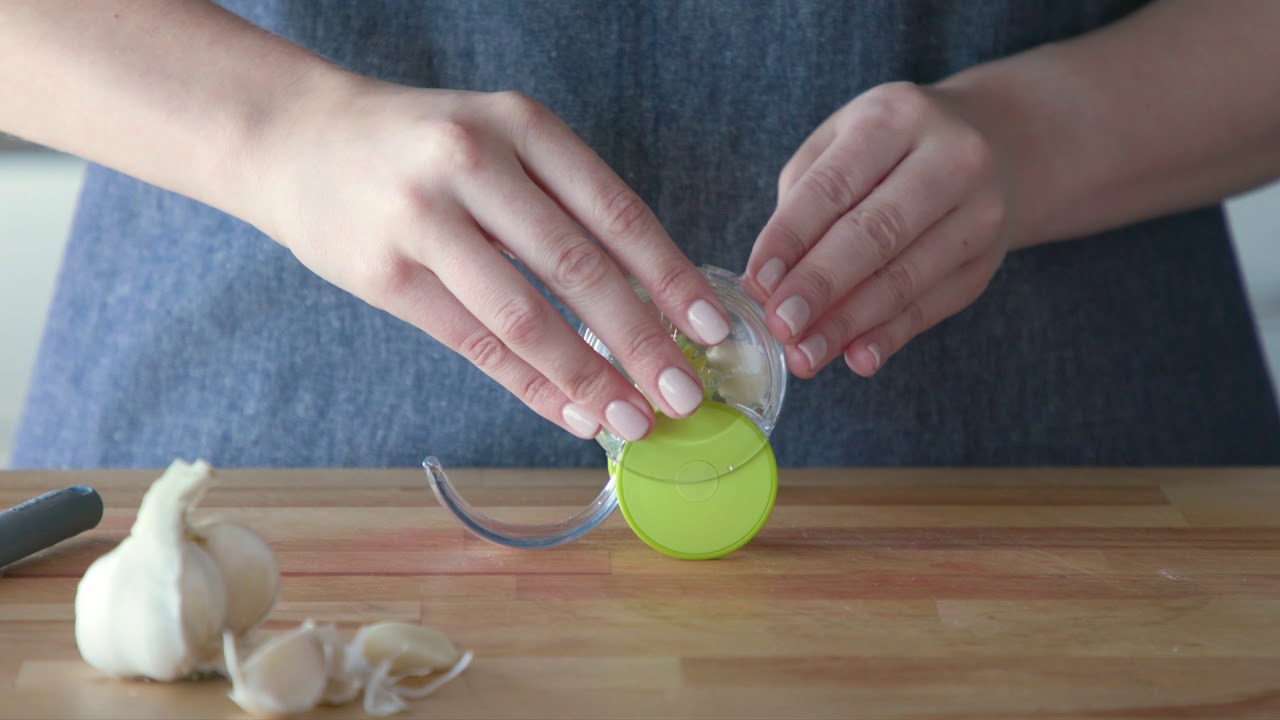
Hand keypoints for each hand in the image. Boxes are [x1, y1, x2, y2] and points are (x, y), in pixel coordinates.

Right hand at [247, 78, 729, 440]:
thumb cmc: (419, 149)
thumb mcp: (498, 144)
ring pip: (524, 315)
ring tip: (630, 419)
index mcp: (521, 126)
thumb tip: (645, 302)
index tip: (712, 329)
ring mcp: (423, 217)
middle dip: (641, 341)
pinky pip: (474, 343)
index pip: (616, 211)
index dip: (671, 277)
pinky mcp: (385, 273)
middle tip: (683, 395)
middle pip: (578, 268)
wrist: (296, 139)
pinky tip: (569, 412)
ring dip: (587, 377)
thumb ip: (562, 208)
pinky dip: (530, 385)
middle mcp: (474, 161)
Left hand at [744, 82, 1011, 377]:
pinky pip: (933, 306)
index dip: (791, 237)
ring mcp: (980, 211)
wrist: (997, 147)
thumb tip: (768, 281)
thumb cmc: (889, 151)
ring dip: (849, 324)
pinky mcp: (987, 261)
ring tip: (805, 356)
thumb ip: (802, 202)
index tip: (757, 282)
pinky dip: (891, 335)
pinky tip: (856, 358)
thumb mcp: (842, 144)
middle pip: (875, 232)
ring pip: (906, 277)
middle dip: (820, 285)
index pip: (833, 185)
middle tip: (780, 326)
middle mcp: (950, 158)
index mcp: (895, 118)